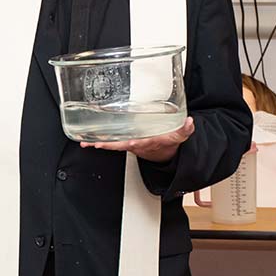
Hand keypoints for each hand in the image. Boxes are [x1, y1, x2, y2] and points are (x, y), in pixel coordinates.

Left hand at [80, 117, 194, 162]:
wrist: (164, 153)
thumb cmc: (168, 141)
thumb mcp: (179, 136)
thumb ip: (184, 129)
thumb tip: (189, 122)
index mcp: (149, 142)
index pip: (141, 142)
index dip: (133, 142)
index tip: (129, 142)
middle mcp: (137, 144)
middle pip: (120, 145)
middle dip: (108, 145)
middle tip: (95, 144)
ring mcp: (129, 143)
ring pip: (113, 144)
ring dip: (99, 144)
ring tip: (86, 143)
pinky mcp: (124, 141)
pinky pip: (111, 141)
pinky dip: (100, 141)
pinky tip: (89, 140)